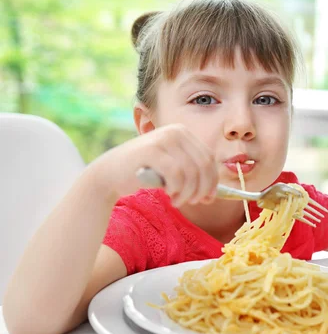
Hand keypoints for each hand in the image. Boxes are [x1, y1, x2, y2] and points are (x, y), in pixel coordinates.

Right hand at [91, 124, 217, 206]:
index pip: (209, 158)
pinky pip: (176, 174)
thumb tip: (213, 194)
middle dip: (202, 188)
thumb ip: (192, 174)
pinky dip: (176, 189)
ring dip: (188, 192)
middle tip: (194, 202)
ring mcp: (163, 139)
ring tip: (178, 201)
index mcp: (183, 132)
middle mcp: (175, 131)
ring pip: (191, 172)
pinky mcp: (151, 150)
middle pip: (204, 165)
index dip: (213, 181)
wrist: (109, 173)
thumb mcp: (172, 169)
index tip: (208, 198)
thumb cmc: (144, 173)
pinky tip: (169, 194)